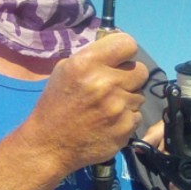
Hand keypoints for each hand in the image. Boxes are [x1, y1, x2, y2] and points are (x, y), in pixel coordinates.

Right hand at [20, 32, 148, 176]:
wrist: (49, 146)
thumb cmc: (56, 105)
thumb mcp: (65, 71)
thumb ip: (92, 57)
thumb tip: (116, 50)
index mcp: (87, 64)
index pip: (127, 43)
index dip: (125, 51)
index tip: (119, 60)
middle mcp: (105, 83)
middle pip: (141, 70)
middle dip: (129, 77)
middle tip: (114, 86)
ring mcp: (118, 107)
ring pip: (140, 94)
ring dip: (127, 99)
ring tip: (107, 107)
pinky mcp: (126, 128)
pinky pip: (137, 115)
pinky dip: (125, 118)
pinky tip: (108, 122)